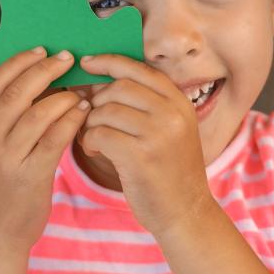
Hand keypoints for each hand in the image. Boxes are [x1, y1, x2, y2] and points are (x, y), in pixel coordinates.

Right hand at [0, 48, 89, 252]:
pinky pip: (55, 138)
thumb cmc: (1, 186)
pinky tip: (82, 112)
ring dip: (64, 96)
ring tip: (81, 90)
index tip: (41, 49)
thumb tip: (38, 79)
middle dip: (44, 70)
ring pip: (38, 114)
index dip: (18, 62)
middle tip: (67, 58)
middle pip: (15, 93)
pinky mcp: (31, 176)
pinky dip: (71, 120)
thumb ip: (5, 120)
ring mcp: (7, 159)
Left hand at [76, 53, 218, 237]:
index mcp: (179, 102)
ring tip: (94, 138)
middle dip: (96, 100)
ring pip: (105, 110)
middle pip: (118, 88)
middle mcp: (172, 113)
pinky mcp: (140, 156)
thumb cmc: (169, 170)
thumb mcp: (171, 129)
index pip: (138, 68)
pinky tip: (94, 150)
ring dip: (91, 123)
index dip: (108, 62)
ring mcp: (158, 134)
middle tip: (90, 117)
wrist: (186, 212)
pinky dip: (89, 140)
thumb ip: (146, 104)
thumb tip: (97, 80)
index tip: (87, 63)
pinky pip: (100, 134)